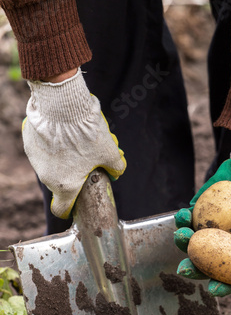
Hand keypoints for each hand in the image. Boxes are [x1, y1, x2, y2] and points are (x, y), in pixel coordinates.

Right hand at [22, 68, 125, 218]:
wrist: (62, 105)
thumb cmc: (87, 133)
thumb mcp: (109, 152)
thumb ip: (116, 167)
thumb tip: (118, 172)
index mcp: (65, 186)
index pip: (61, 209)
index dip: (69, 209)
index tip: (74, 204)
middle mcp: (46, 177)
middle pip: (59, 183)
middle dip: (71, 175)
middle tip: (85, 160)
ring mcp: (35, 160)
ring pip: (49, 165)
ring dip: (60, 159)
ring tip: (75, 140)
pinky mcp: (29, 142)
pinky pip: (41, 148)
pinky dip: (51, 143)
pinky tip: (62, 130)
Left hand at [174, 139, 230, 296]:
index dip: (223, 286)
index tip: (212, 289)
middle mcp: (223, 244)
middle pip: (206, 264)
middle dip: (193, 269)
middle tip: (183, 269)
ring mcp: (209, 229)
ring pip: (192, 243)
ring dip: (183, 243)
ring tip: (181, 235)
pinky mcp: (198, 212)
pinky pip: (187, 220)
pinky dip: (182, 219)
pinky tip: (181, 215)